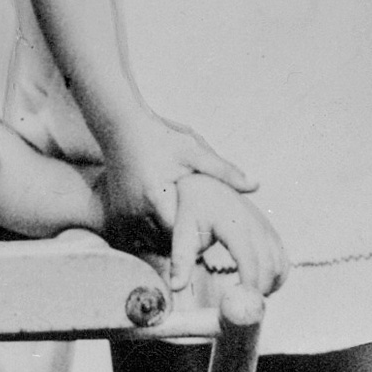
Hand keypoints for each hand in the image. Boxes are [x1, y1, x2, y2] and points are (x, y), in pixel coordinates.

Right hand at [104, 112, 255, 242]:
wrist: (120, 128)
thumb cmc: (160, 137)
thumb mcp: (194, 151)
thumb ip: (224, 171)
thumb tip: (256, 186)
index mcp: (157, 197)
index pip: (182, 235)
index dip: (199, 237)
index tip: (212, 231)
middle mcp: (136, 210)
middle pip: (166, 244)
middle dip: (184, 242)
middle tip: (204, 234)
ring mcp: (122, 214)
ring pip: (150, 244)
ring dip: (167, 241)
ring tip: (186, 230)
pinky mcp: (114, 213)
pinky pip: (136, 237)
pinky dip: (151, 235)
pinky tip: (165, 223)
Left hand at [170, 175, 286, 297]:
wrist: (204, 186)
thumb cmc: (191, 211)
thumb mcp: (182, 233)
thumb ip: (180, 260)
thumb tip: (175, 287)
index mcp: (231, 222)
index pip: (247, 256)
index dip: (249, 280)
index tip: (242, 302)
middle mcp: (253, 222)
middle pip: (268, 262)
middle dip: (261, 288)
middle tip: (246, 307)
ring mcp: (264, 225)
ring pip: (279, 260)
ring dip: (272, 283)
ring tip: (252, 298)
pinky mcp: (269, 229)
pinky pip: (281, 255)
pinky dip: (278, 274)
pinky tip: (263, 287)